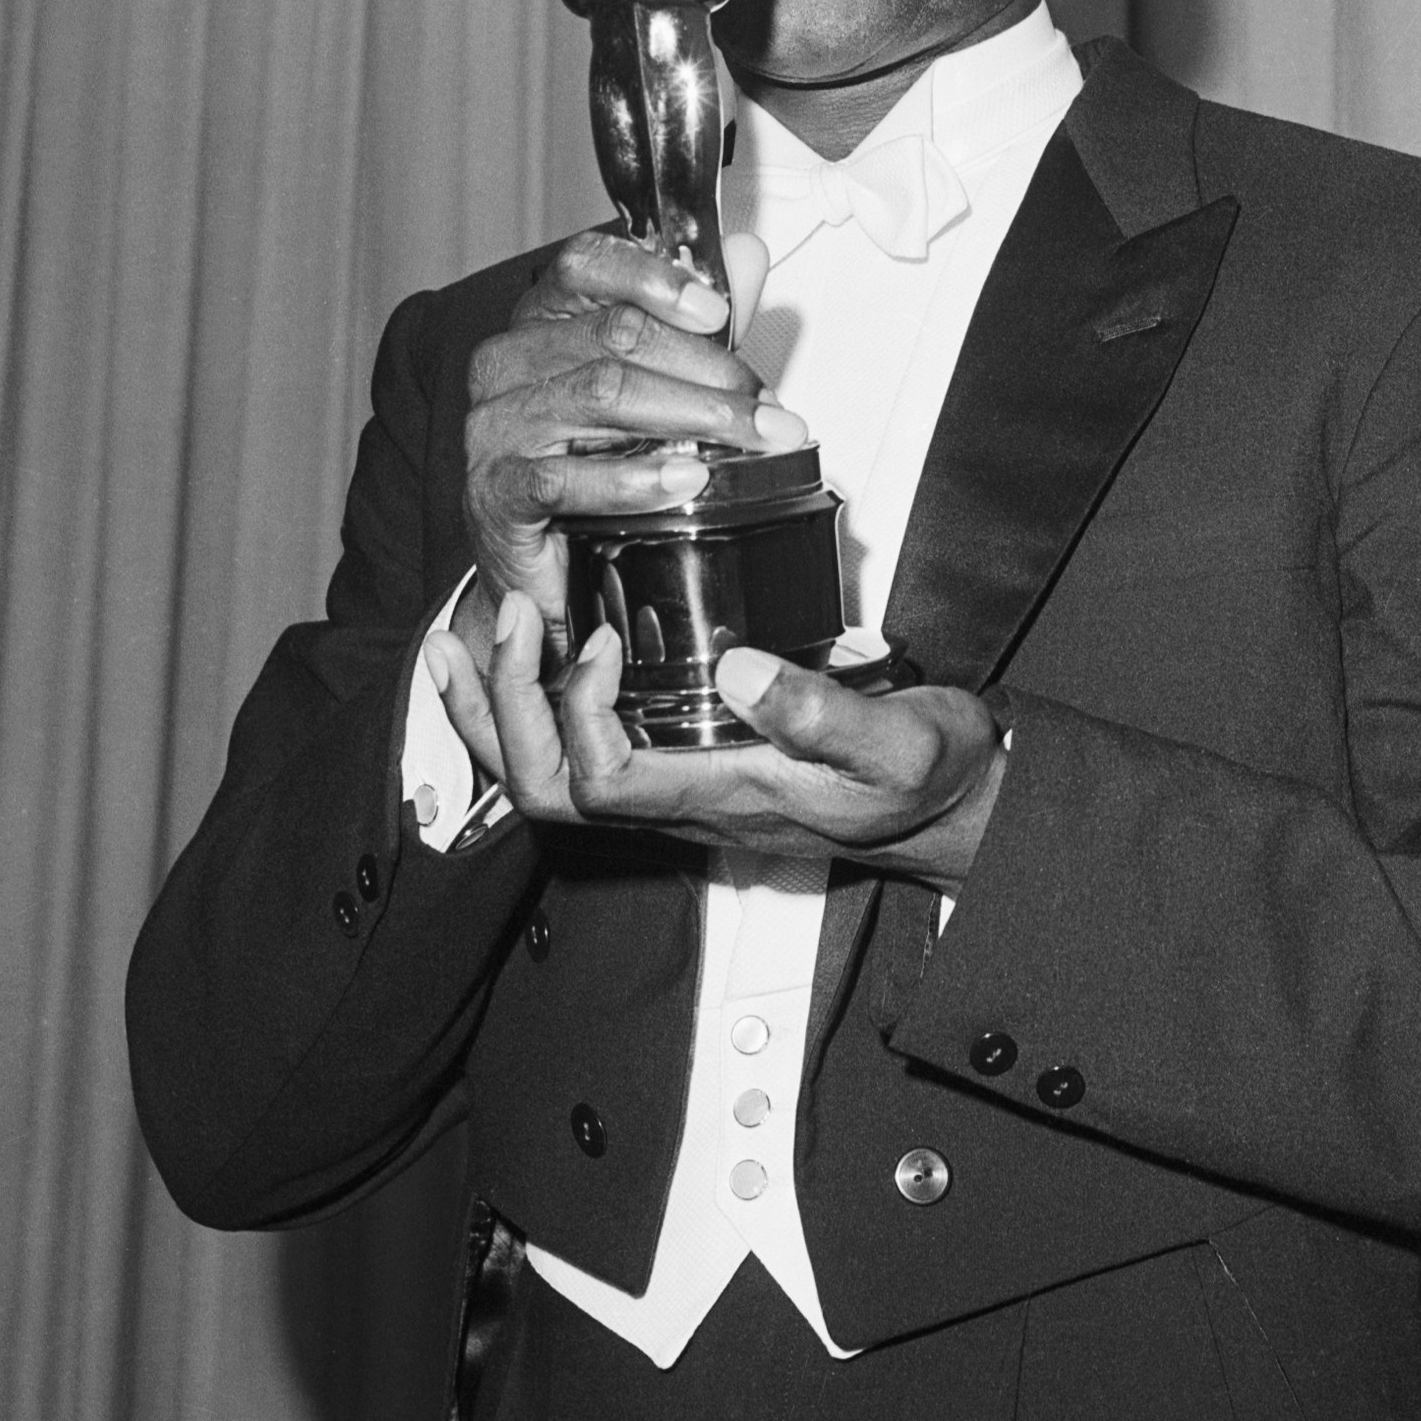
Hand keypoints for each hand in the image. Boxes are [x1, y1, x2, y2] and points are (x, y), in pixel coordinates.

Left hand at [425, 596, 1007, 894]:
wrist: (953, 802)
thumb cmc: (929, 778)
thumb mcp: (902, 741)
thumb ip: (826, 713)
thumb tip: (742, 670)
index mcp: (726, 798)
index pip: (606, 782)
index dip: (581, 713)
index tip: (604, 637)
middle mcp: (686, 800)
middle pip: (548, 791)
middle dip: (504, 708)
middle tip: (503, 617)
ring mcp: (680, 783)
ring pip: (550, 776)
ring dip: (497, 709)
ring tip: (466, 634)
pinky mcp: (687, 756)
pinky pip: (582, 747)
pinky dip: (536, 701)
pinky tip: (529, 647)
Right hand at [457, 226, 802, 673]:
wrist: (549, 567)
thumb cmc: (597, 465)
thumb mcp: (656, 385)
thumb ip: (697, 321)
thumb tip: (745, 253)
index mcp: (540, 321)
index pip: (584, 265)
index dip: (654, 278)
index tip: (716, 310)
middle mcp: (507, 362)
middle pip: (613, 333)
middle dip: (707, 366)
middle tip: (765, 403)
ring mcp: (494, 425)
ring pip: (602, 393)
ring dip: (692, 416)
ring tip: (748, 438)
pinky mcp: (494, 492)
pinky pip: (565, 476)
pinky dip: (634, 477)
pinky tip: (684, 478)